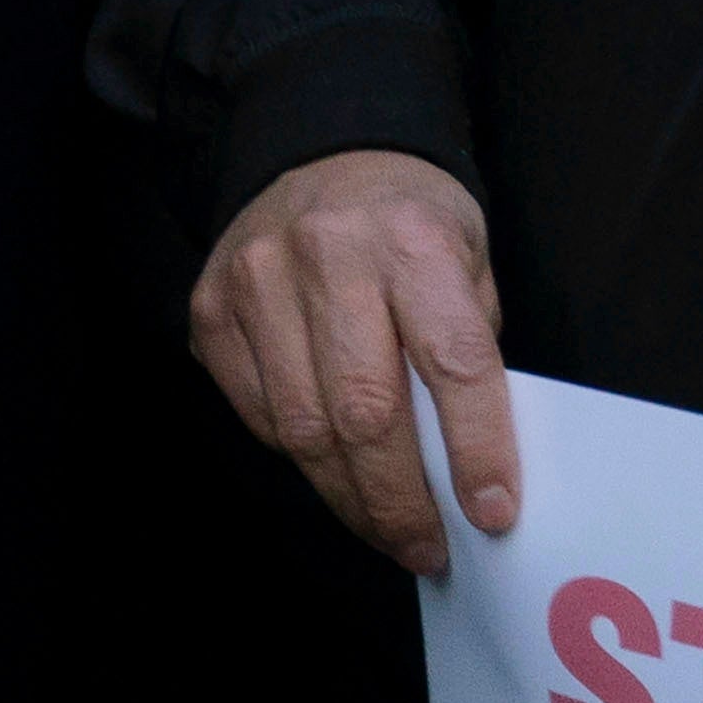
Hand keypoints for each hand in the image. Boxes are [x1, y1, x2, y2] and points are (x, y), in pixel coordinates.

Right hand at [194, 149, 516, 573]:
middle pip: (364, 410)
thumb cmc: (414, 228)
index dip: (476, 449)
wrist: (325, 153)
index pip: (451, 363)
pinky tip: (328, 465)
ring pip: (302, 425)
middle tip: (426, 548)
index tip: (492, 514)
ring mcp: (255, 278)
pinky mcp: (210, 305)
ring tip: (383, 528)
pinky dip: (297, 454)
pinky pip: (256, 410)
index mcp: (412, 241)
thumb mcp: (470, 269)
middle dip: (400, 500)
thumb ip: (467, 355)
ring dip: (348, 495)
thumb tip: (471, 474)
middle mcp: (326, 253)